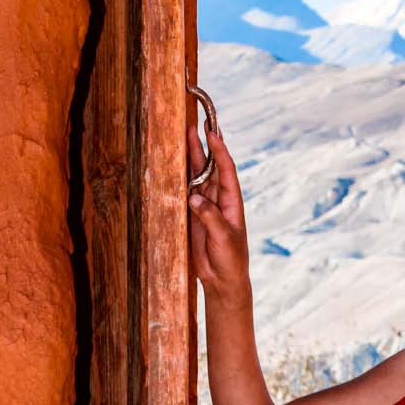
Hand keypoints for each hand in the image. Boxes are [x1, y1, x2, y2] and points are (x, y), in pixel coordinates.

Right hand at [188, 122, 251, 300]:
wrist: (223, 279)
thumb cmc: (231, 259)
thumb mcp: (224, 238)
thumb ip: (210, 217)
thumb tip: (194, 197)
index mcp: (232, 201)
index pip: (226, 170)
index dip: (219, 151)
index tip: (213, 132)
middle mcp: (218, 199)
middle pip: (209, 168)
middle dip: (203, 147)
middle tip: (194, 125)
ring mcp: (205, 206)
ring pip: (196, 177)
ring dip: (190, 158)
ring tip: (184, 137)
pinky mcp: (192, 215)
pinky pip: (184, 193)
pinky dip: (178, 179)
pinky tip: (173, 164)